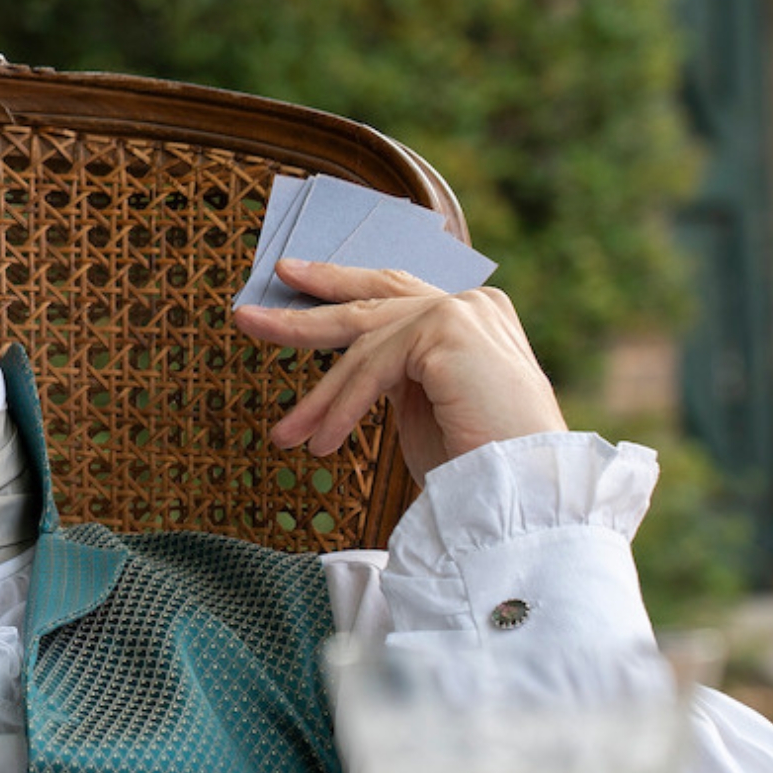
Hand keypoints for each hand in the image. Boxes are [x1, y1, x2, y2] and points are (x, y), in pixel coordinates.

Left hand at [231, 259, 564, 482]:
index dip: (339, 282)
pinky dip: (341, 407)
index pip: (392, 290)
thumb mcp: (423, 407)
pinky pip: (374, 367)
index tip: (291, 278)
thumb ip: (395, 372)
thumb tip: (346, 367)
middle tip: (246, 317)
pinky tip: (321, 442)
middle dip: (302, 314)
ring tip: (284, 435)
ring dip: (319, 397)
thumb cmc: (477, 464)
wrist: (525, 494)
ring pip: (364, 345)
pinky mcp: (450, 329)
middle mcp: (472, 303)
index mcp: (472, 315)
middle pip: (368, 303)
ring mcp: (463, 310)